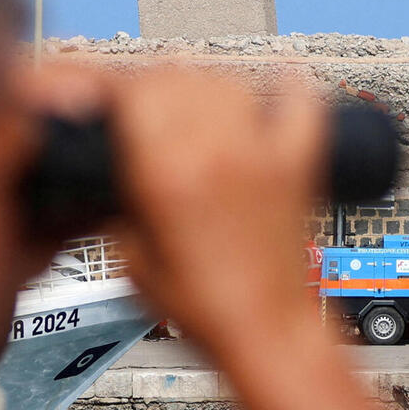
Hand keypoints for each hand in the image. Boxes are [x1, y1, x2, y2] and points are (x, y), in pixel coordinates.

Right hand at [105, 69, 328, 356]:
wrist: (268, 334)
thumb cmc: (204, 309)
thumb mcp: (132, 257)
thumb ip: (119, 203)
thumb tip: (112, 169)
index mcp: (167, 172)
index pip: (134, 87)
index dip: (115, 89)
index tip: (108, 100)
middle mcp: (216, 150)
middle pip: (177, 75)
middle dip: (153, 86)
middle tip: (145, 110)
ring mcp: (262, 152)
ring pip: (226, 81)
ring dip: (203, 86)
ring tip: (193, 108)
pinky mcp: (300, 163)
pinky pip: (299, 100)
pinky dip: (284, 87)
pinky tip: (270, 87)